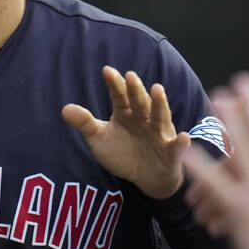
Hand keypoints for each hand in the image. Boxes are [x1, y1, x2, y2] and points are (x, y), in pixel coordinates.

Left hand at [62, 66, 189, 198]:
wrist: (146, 178)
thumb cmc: (123, 154)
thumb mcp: (100, 139)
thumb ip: (85, 123)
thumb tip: (64, 109)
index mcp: (126, 114)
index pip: (119, 96)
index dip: (114, 84)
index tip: (106, 70)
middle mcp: (144, 119)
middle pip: (139, 102)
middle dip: (135, 90)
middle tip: (130, 76)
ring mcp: (159, 134)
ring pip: (159, 117)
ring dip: (160, 104)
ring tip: (158, 89)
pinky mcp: (171, 152)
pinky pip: (176, 148)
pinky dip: (181, 144)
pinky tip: (183, 137)